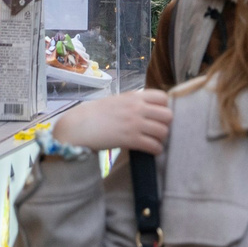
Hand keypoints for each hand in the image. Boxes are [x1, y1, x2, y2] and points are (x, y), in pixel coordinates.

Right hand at [49, 87, 171, 152]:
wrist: (80, 125)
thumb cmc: (95, 113)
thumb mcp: (117, 101)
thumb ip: (133, 103)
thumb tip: (146, 108)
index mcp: (134, 96)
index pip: (163, 97)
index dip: (163, 107)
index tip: (157, 115)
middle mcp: (137, 108)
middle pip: (168, 115)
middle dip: (165, 124)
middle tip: (157, 129)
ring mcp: (135, 124)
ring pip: (163, 131)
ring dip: (161, 138)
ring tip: (154, 141)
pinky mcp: (130, 140)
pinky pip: (154, 146)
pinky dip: (156, 149)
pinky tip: (151, 150)